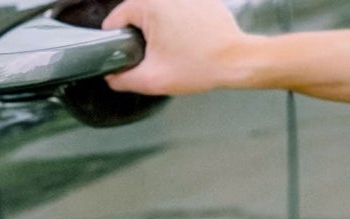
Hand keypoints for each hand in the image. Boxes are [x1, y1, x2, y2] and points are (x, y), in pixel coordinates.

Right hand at [101, 0, 252, 94]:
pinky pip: (180, 12)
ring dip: (162, 32)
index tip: (131, 57)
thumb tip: (111, 76)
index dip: (118, 43)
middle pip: (138, 16)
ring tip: (179, 51)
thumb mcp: (154, 79)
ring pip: (159, 14)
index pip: (116, 20)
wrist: (237, 61)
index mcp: (147, 3)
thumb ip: (124, 79)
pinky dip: (181, 26)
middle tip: (161, 58)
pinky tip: (191, 42)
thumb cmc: (202, 66)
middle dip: (144, 38)